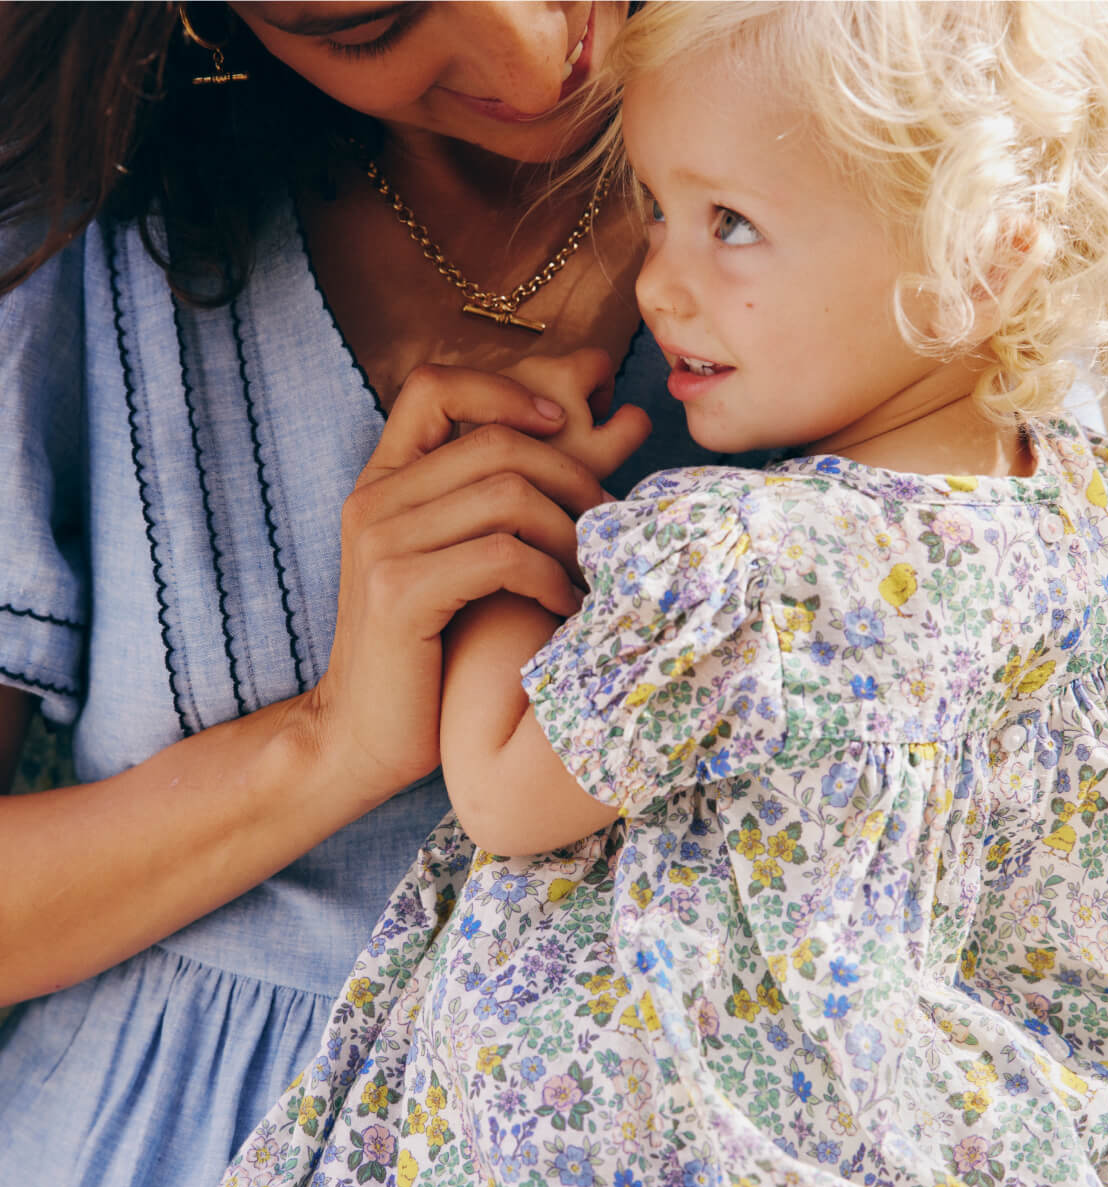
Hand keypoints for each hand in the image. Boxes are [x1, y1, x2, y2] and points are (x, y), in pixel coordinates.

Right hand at [306, 364, 611, 801]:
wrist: (358, 737)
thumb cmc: (424, 653)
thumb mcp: (449, 562)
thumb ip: (489, 506)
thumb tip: (589, 443)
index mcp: (382, 482)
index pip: (435, 385)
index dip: (505, 390)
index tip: (562, 424)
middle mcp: (374, 501)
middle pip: (495, 442)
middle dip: (570, 474)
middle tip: (607, 519)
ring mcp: (382, 544)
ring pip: (507, 496)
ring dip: (569, 532)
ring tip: (591, 570)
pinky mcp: (400, 592)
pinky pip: (501, 556)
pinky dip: (550, 577)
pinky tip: (564, 605)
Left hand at [500, 347, 651, 480]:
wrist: (489, 492)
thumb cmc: (547, 475)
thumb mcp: (604, 456)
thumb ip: (632, 428)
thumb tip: (633, 411)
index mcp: (562, 373)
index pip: (600, 361)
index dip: (605, 391)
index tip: (594, 423)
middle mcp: (528, 366)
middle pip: (567, 373)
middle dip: (574, 404)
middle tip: (567, 445)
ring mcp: (500, 382)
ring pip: (539, 387)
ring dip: (546, 412)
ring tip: (541, 450)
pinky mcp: (479, 397)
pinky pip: (512, 398)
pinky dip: (521, 418)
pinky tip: (516, 449)